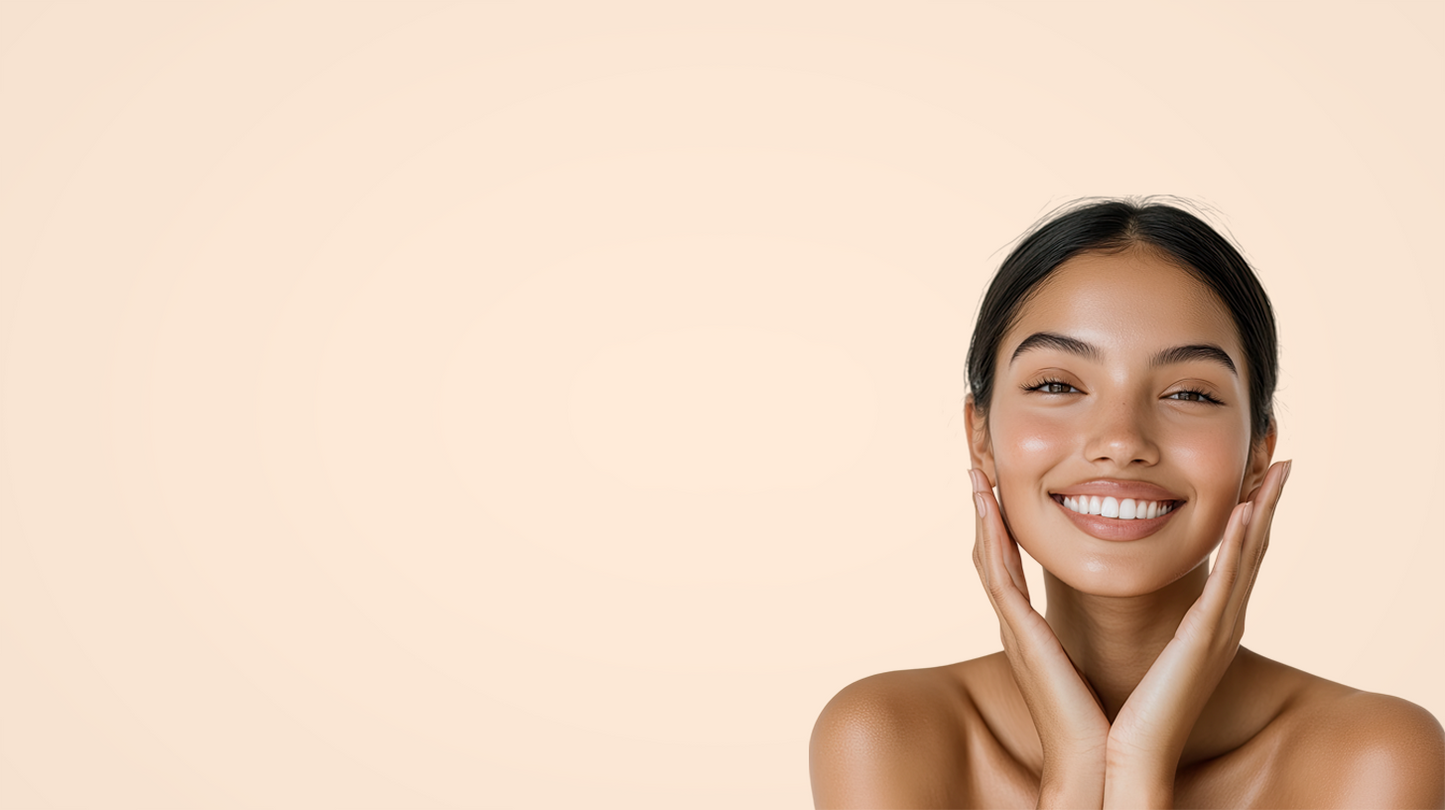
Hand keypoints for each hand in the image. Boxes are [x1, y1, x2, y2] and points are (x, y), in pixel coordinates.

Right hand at [970, 469, 1109, 805]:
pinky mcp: (1020, 634)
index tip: (995, 485)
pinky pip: (998, 573)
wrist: (1100, 762)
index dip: (998, 522)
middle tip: (975, 463)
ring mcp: (1013, 628)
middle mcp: (1015, 624)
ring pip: (987, 554)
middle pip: (988, 550)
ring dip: (981, 509)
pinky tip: (989, 504)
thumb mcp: (1095, 663)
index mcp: (1032, 629)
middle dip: (982, 507)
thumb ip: (1089, 637)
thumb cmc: (1106, 720)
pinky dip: (991, 535)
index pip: (1008, 562)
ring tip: (976, 470)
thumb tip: (1108, 616)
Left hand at [1103, 459, 1292, 803]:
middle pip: (1253, 552)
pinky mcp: (1205, 640)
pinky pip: (1229, 584)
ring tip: (1275, 471)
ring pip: (1249, 559)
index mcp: (1205, 626)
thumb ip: (1142, 620)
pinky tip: (1248, 512)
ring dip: (1263, 512)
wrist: (1120, 758)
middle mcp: (1220, 625)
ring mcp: (1217, 632)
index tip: (1255, 479)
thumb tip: (1129, 594)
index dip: (1249, 519)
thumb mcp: (1141, 651)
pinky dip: (1241, 546)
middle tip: (1281, 462)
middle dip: (1267, 505)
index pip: (1234, 561)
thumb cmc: (1121, 710)